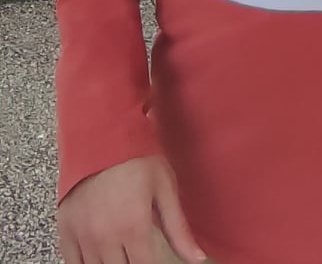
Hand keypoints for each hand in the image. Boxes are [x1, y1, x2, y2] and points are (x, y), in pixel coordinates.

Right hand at [57, 155, 207, 263]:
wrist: (102, 130)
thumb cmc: (138, 155)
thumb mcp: (165, 188)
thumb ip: (178, 229)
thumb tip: (197, 259)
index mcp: (133, 227)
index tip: (154, 259)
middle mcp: (105, 237)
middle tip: (137, 252)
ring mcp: (82, 234)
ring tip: (121, 252)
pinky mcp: (65, 227)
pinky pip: (71, 262)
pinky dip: (85, 263)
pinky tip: (98, 257)